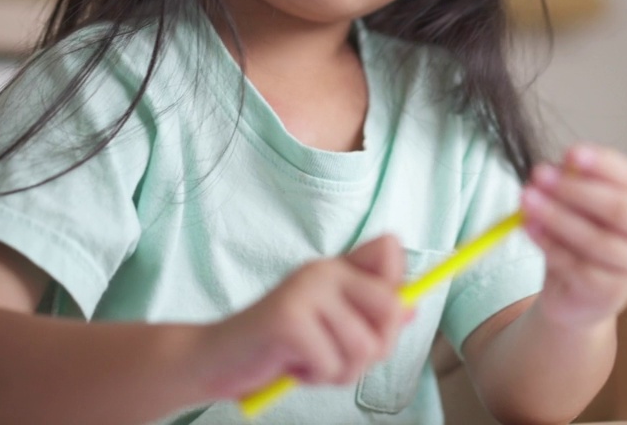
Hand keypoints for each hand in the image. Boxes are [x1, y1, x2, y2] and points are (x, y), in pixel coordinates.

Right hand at [197, 235, 410, 398]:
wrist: (214, 360)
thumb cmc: (276, 347)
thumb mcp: (328, 328)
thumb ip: (366, 315)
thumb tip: (412, 308)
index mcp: (335, 268)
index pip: (390, 249)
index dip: (397, 286)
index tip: (374, 319)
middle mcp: (322, 270)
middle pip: (391, 307)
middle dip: (376, 348)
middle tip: (342, 357)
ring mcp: (304, 292)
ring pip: (364, 345)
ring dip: (341, 371)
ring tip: (310, 363)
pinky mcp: (288, 320)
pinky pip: (332, 364)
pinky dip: (314, 378)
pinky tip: (290, 367)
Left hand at [520, 144, 626, 328]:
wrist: (579, 295)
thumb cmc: (586, 240)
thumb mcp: (586, 206)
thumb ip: (581, 183)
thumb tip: (564, 163)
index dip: (603, 165)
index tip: (571, 152)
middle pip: (620, 210)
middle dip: (576, 190)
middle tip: (540, 174)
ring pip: (596, 240)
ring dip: (557, 215)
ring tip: (527, 198)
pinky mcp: (612, 294)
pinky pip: (576, 265)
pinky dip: (549, 243)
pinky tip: (529, 227)